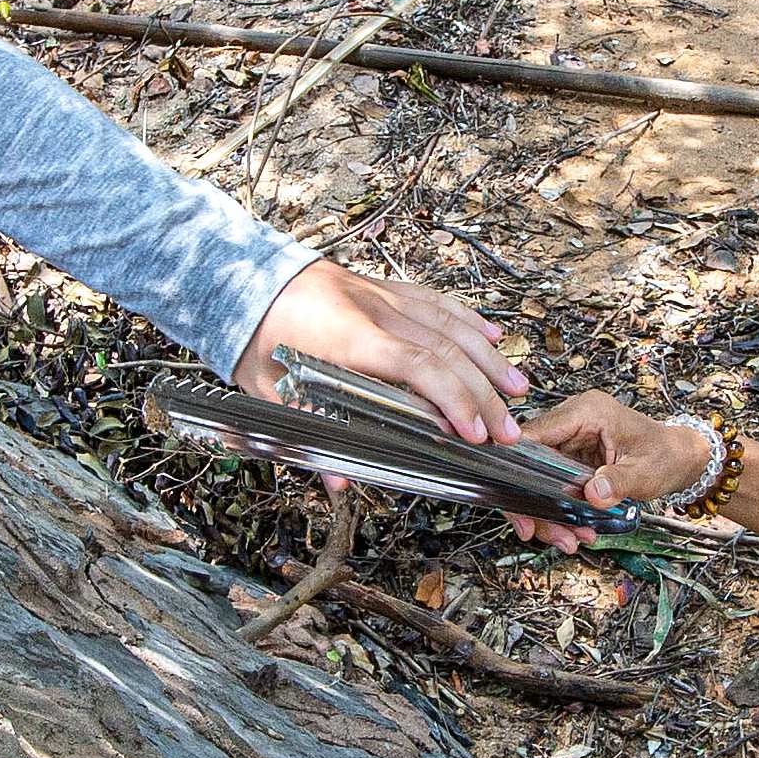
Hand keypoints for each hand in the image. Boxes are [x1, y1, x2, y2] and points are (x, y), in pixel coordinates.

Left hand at [238, 259, 526, 443]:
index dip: (452, 400)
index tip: (474, 432)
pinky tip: (493, 338)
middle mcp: (374, 312)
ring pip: (451, 324)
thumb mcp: (271, 392)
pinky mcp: (386, 287)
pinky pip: (437, 302)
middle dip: (483, 394)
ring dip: (488, 359)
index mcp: (347, 337)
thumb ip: (311, 433)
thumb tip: (339, 482)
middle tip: (508, 432)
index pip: (417, 367)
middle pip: (446, 351)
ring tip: (518, 390)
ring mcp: (384, 296)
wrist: (240, 275)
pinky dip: (469, 321)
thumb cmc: (255, 336)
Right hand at [514, 389, 717, 547]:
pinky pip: (553, 485)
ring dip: (548, 513)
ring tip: (567, 539)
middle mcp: (573, 421)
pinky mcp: (572, 458)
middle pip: (530, 462)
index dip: (515, 466)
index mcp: (587, 411)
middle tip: (538, 533)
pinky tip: (574, 530)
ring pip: (538, 479)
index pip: (534, 434)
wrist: (679, 459)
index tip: (514, 500)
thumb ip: (618, 483)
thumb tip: (592, 494)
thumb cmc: (666, 456)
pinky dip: (559, 511)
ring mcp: (571, 440)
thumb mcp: (645, 472)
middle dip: (534, 502)